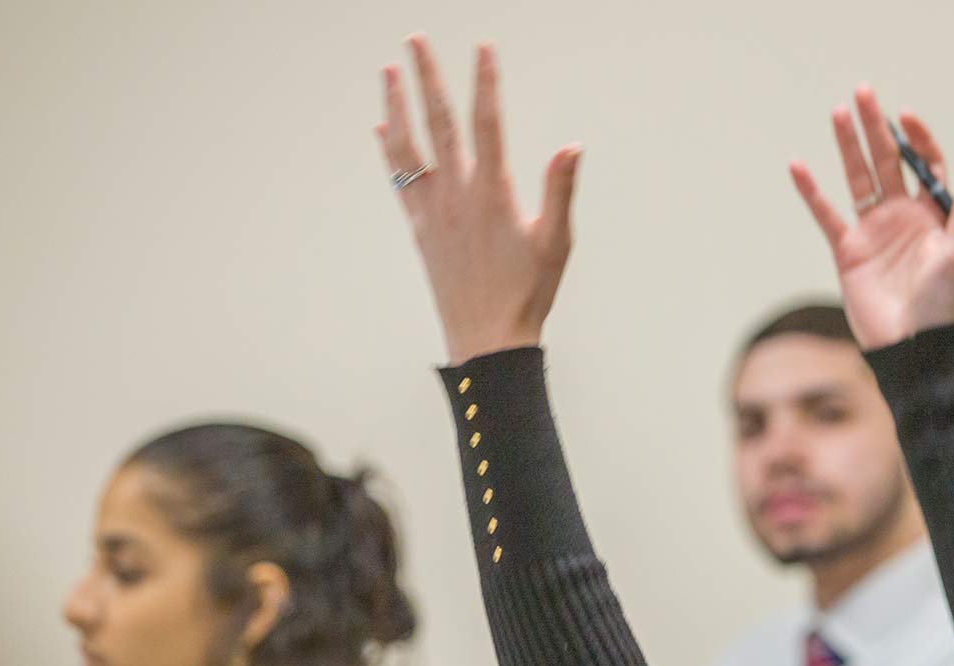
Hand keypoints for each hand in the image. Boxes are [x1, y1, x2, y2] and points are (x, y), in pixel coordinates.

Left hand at [377, 36, 580, 365]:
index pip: (487, 123)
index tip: (482, 48)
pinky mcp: (419, 229)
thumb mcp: (556, 242)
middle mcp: (456, 195)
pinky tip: (382, 129)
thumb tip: (570, 147)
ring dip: (396, 106)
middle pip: (437, 123)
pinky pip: (398, 181)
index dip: (485, 82)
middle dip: (426, 77)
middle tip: (414, 40)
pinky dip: (390, 152)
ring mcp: (432, 210)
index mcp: (492, 193)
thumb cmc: (528, 294)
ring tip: (388, 72)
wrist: (486, 338)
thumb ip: (560, 190)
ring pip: (408, 147)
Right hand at [789, 87, 953, 351]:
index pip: (924, 164)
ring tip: (838, 112)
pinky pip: (826, 215)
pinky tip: (799, 166)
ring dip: (847, 146)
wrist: (911, 343)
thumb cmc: (942, 303)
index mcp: (932, 214)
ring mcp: (873, 230)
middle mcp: (902, 216)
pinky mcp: (848, 250)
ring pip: (858, 179)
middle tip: (864, 93)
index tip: (905, 118)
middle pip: (887, 162)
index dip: (915, 139)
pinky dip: (812, 192)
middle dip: (875, 127)